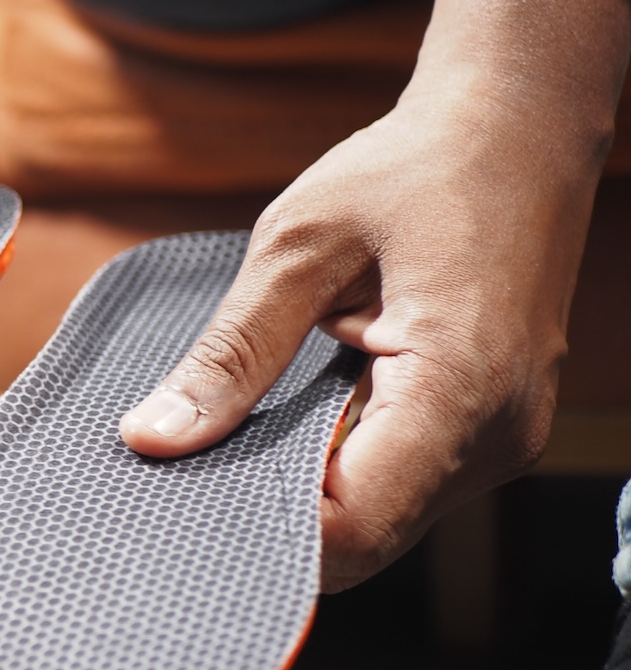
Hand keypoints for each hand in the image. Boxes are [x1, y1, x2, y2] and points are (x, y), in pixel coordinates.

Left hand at [119, 0, 630, 590]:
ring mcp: (502, 438)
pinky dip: (341, 471)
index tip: (183, 498)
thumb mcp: (296, 249)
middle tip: (190, 471)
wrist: (515, 130)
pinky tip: (292, 427)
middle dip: (273, 521)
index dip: (260, 530)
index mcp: (459, 388)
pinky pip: (404, 485)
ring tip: (239, 438)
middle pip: (366, 539)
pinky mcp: (491, 429)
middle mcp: (496, 433)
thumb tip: (153, 436)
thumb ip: (229, 354)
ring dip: (306, 497)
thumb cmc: (412, 172)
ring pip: (385, 522)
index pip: (351, 525)